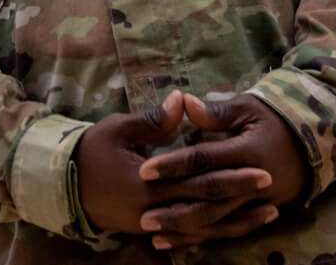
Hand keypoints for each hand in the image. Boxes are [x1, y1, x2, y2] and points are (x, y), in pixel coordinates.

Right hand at [74, 91, 271, 235]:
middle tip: (272, 187)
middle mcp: (156, 209)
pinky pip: (189, 235)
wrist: (63, 186)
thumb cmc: (90, 152)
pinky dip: (214, 231)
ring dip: (236, 221)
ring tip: (267, 214)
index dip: (233, 177)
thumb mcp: (119, 129)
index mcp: (151, 184)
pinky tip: (233, 225)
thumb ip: (154, 121)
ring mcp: (153, 223)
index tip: (262, 169)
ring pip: (203, 227)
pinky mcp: (150, 228)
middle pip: (208, 206)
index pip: (201, 182)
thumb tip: (183, 99)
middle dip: (242, 197)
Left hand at [135, 94, 308, 248]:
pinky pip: (227, 229)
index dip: (175, 165)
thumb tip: (184, 101)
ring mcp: (256, 202)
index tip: (145, 170)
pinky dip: (201, 237)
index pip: (205, 160)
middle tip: (143, 216)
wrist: (313, 144)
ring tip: (153, 233)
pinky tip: (176, 241)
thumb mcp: (248, 108)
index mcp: (247, 151)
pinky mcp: (256, 212)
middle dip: (175, 209)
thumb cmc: (273, 120)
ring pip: (217, 220)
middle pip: (209, 199)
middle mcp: (252, 182)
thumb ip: (216, 111)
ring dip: (185, 229)